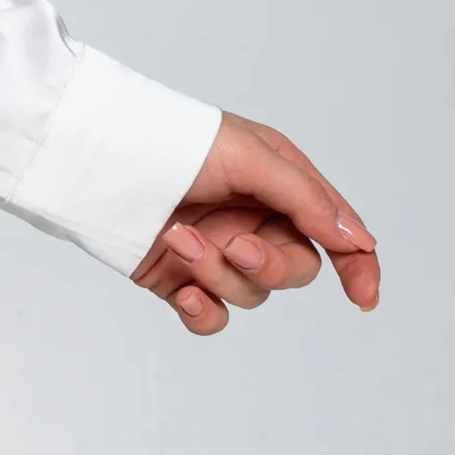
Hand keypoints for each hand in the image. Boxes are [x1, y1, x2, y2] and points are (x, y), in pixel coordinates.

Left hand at [130, 110, 381, 335]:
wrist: (92, 158)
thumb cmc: (169, 138)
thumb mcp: (247, 155)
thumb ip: (305, 200)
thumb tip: (358, 240)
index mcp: (278, 181)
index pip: (333, 231)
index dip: (357, 265)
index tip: (362, 297)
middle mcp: (252, 218)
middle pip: (295, 269)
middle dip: (270, 266)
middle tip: (236, 248)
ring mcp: (216, 251)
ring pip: (251, 293)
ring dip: (219, 276)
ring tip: (180, 242)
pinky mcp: (179, 279)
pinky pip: (211, 316)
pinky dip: (203, 313)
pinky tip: (183, 294)